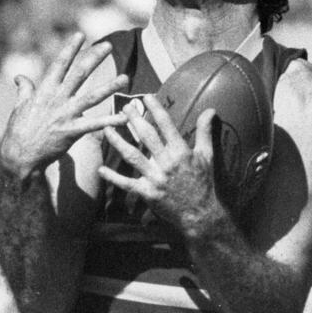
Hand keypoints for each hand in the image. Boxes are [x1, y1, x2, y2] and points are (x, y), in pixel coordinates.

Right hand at [0, 33, 127, 179]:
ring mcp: (65, 115)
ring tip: (125, 78)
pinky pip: (95, 125)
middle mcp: (56, 99)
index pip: (59, 64)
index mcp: (44, 91)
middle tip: (108, 46)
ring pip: (92, 97)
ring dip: (110, 87)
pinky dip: (110, 121)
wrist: (18, 156)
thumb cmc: (17, 131)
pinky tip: (125, 117)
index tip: (80, 35)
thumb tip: (19, 76)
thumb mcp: (19, 106)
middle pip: (79, 74)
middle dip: (94, 59)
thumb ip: (24, 89)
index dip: (70, 49)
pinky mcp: (71, 132)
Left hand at [98, 94, 223, 237]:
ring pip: (132, 156)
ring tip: (106, 128)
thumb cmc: (204, 183)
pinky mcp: (146, 192)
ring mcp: (155, 178)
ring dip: (117, 142)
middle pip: (146, 136)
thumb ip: (205, 131)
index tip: (146, 97)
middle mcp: (167, 163)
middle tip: (124, 107)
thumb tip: (210, 109)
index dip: (156, 109)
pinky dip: (113, 177)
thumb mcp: (207, 156)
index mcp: (181, 152)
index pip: (166, 125)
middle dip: (134, 119)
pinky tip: (101, 168)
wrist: (200, 215)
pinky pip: (126, 183)